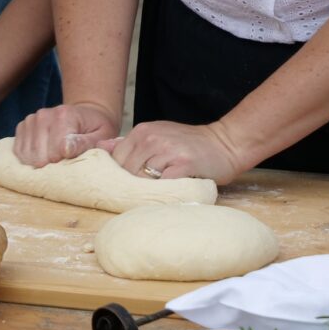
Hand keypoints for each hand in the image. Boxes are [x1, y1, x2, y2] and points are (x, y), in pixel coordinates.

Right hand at [13, 103, 118, 166]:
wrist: (85, 114)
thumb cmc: (96, 128)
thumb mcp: (101, 136)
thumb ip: (86, 144)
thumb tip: (67, 151)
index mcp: (64, 115)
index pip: (55, 152)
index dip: (65, 163)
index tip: (74, 160)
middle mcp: (43, 115)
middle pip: (39, 157)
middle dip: (52, 165)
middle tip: (65, 161)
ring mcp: (30, 120)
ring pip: (27, 157)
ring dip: (40, 164)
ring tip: (55, 158)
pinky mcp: (22, 127)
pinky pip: (19, 152)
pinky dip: (30, 160)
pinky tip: (43, 157)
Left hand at [97, 121, 243, 183]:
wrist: (226, 143)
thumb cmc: (189, 145)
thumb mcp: (157, 135)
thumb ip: (130, 143)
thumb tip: (102, 148)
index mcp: (142, 131)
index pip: (116, 159)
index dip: (119, 176)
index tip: (126, 187)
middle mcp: (151, 138)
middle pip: (127, 170)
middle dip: (131, 186)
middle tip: (140, 197)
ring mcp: (167, 150)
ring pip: (142, 179)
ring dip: (146, 191)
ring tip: (154, 197)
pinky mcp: (183, 164)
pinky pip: (163, 184)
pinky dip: (162, 193)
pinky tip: (167, 196)